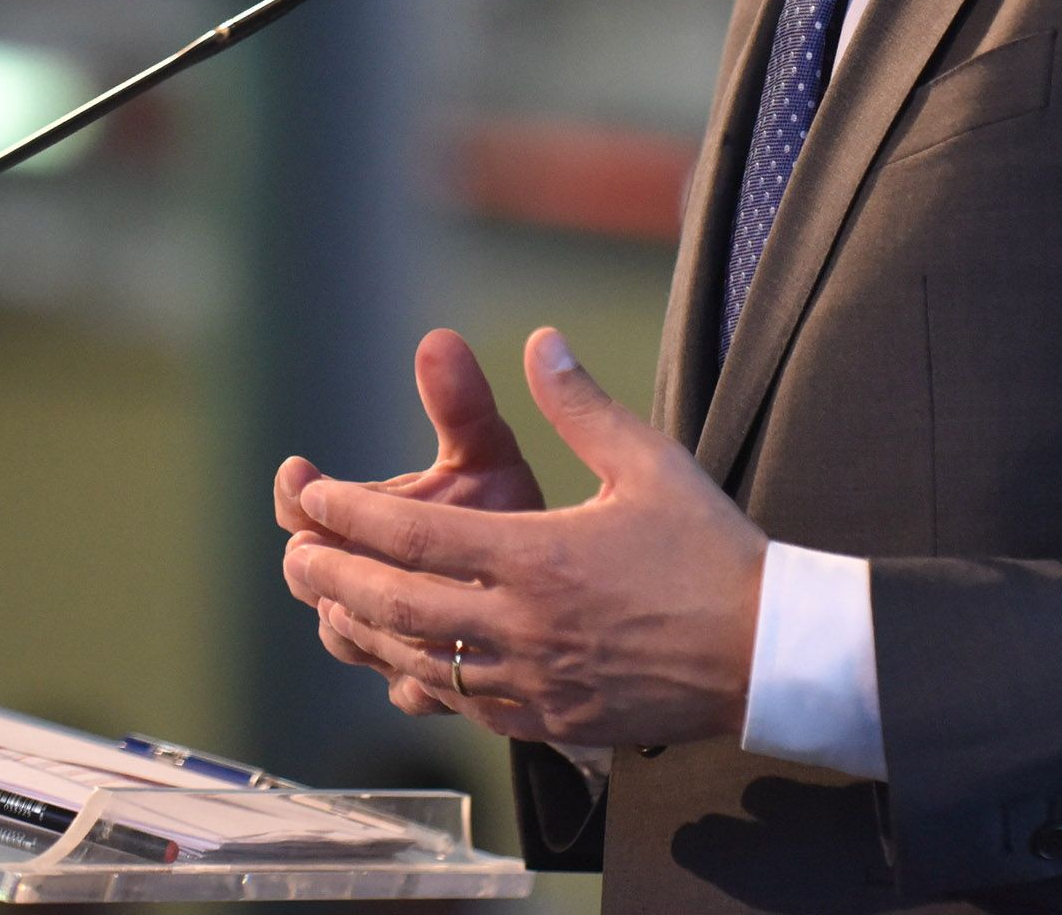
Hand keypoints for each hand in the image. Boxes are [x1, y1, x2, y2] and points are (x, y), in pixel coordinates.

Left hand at [282, 327, 767, 748]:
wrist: (768, 656)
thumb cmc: (712, 554)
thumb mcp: (650, 464)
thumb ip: (582, 405)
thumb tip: (540, 343)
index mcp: (537, 557)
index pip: (414, 538)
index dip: (352, 516)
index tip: (312, 496)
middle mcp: (522, 625)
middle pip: (396, 607)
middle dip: (333, 579)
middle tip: (293, 557)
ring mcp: (533, 682)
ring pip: (421, 664)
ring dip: (365, 635)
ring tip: (329, 609)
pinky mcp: (552, 719)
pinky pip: (467, 707)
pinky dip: (426, 683)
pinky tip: (410, 667)